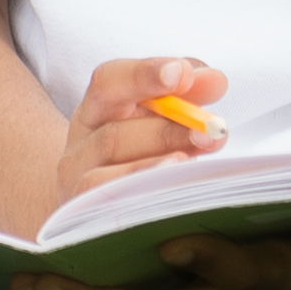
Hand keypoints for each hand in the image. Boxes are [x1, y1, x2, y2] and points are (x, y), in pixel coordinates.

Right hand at [49, 55, 228, 222]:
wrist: (97, 204)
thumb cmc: (137, 152)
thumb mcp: (157, 118)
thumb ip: (186, 94)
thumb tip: (214, 79)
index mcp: (97, 110)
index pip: (109, 82)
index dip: (144, 75)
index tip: (180, 73)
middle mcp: (80, 144)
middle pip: (113, 134)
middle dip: (167, 130)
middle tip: (211, 130)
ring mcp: (76, 183)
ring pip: (106, 173)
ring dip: (153, 164)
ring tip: (188, 162)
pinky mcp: (84, 215)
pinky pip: (105, 204)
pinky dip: (136, 192)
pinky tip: (167, 189)